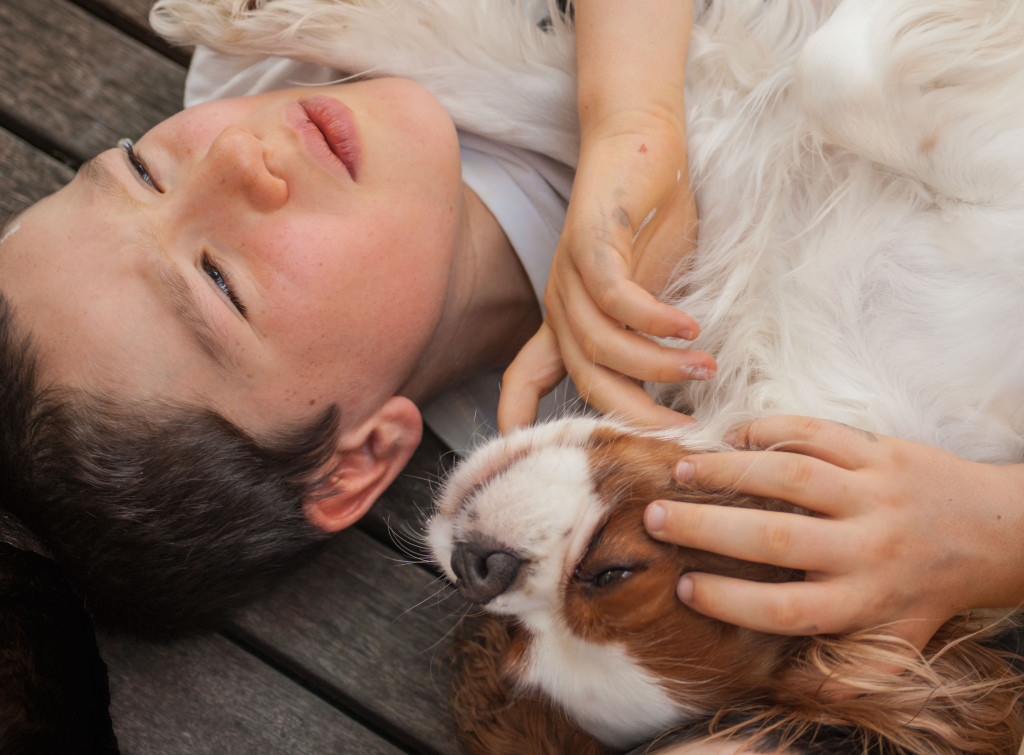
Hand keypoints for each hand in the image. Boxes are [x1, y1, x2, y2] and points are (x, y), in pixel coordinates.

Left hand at [498, 108, 714, 430]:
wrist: (641, 141)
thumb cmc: (648, 218)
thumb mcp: (649, 290)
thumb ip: (651, 336)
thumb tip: (681, 386)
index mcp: (566, 319)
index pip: (528, 377)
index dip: (521, 418)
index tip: (533, 459)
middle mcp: (560, 305)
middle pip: (586, 383)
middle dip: (635, 417)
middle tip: (685, 436)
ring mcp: (570, 276)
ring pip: (602, 348)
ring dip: (657, 368)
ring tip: (705, 370)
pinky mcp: (591, 243)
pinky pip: (617, 301)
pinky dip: (655, 322)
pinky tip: (690, 328)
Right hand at [644, 415, 1023, 649]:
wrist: (992, 533)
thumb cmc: (928, 590)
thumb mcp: (896, 639)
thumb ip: (844, 664)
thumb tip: (779, 683)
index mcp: (864, 602)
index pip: (784, 608)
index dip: (728, 601)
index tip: (683, 587)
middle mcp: (867, 549)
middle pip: (775, 540)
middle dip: (706, 529)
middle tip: (655, 518)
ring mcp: (873, 494)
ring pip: (791, 478)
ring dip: (729, 472)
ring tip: (681, 471)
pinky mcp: (880, 452)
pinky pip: (818, 434)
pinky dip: (771, 430)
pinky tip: (733, 435)